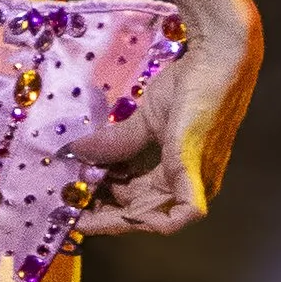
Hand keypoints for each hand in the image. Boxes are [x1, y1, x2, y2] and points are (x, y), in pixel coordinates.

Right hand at [69, 0, 260, 240]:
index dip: (100, 211)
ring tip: (77, 203)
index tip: (69, 208)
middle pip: (136, 216)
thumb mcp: (143, 120)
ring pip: (148, 218)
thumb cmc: (188, 87)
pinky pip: (183, 213)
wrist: (215, 60)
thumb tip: (72, 152)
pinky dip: (156, 221)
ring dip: (112, 213)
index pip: (133, 205)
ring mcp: (194, 184)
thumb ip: (114, 143)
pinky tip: (122, 217)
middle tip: (65, 206)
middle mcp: (183, 187)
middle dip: (99, 214)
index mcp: (173, 177)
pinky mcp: (195, 171)